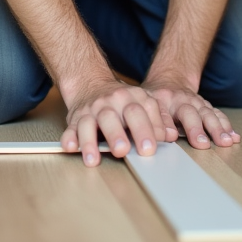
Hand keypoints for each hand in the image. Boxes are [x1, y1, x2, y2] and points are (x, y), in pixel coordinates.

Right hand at [60, 76, 175, 166]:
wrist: (91, 83)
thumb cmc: (122, 100)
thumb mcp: (143, 102)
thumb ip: (158, 119)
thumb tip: (171, 135)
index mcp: (130, 98)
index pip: (140, 112)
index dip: (146, 129)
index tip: (150, 148)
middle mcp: (109, 103)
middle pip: (112, 117)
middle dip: (117, 135)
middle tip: (123, 151)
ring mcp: (91, 111)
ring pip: (89, 124)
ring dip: (90, 142)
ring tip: (94, 159)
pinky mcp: (75, 119)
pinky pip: (70, 129)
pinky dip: (69, 138)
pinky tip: (71, 147)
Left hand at [143, 80, 239, 148]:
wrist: (170, 80)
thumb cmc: (155, 98)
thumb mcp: (146, 103)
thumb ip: (152, 118)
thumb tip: (161, 134)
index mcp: (163, 100)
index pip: (166, 112)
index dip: (168, 125)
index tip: (176, 138)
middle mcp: (182, 100)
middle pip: (191, 113)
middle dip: (197, 129)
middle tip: (203, 144)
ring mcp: (196, 102)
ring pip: (208, 113)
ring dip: (218, 128)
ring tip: (226, 141)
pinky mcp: (206, 107)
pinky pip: (218, 115)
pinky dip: (227, 126)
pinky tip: (234, 137)